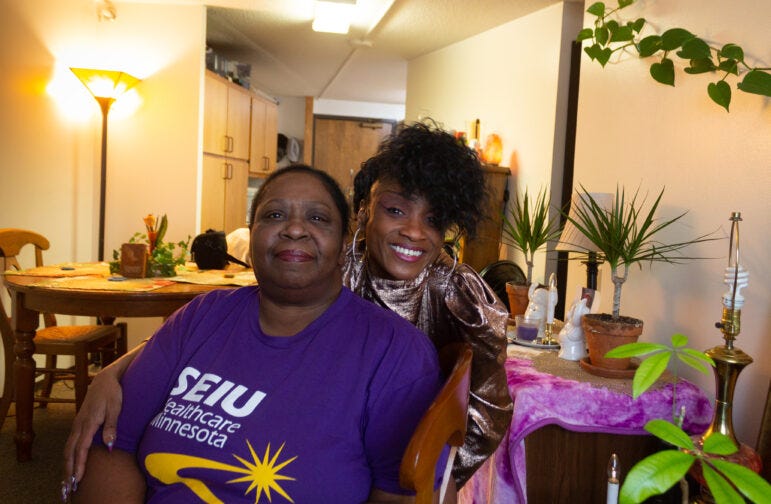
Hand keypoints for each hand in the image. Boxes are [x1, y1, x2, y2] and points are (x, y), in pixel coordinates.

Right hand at [62, 367, 123, 492]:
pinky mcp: (78, 423)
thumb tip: (109, 445)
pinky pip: (71, 443)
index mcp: (88, 423)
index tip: (78, 479)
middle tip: (68, 487)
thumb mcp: (116, 407)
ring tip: (67, 480)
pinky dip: (69, 456)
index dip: (79, 465)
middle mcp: (79, 425)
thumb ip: (112, 426)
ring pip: (68, 448)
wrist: (105, 379)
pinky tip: (70, 463)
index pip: (81, 449)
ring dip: (67, 464)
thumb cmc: (113, 393)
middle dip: (68, 470)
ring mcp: (77, 424)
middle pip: (70, 452)